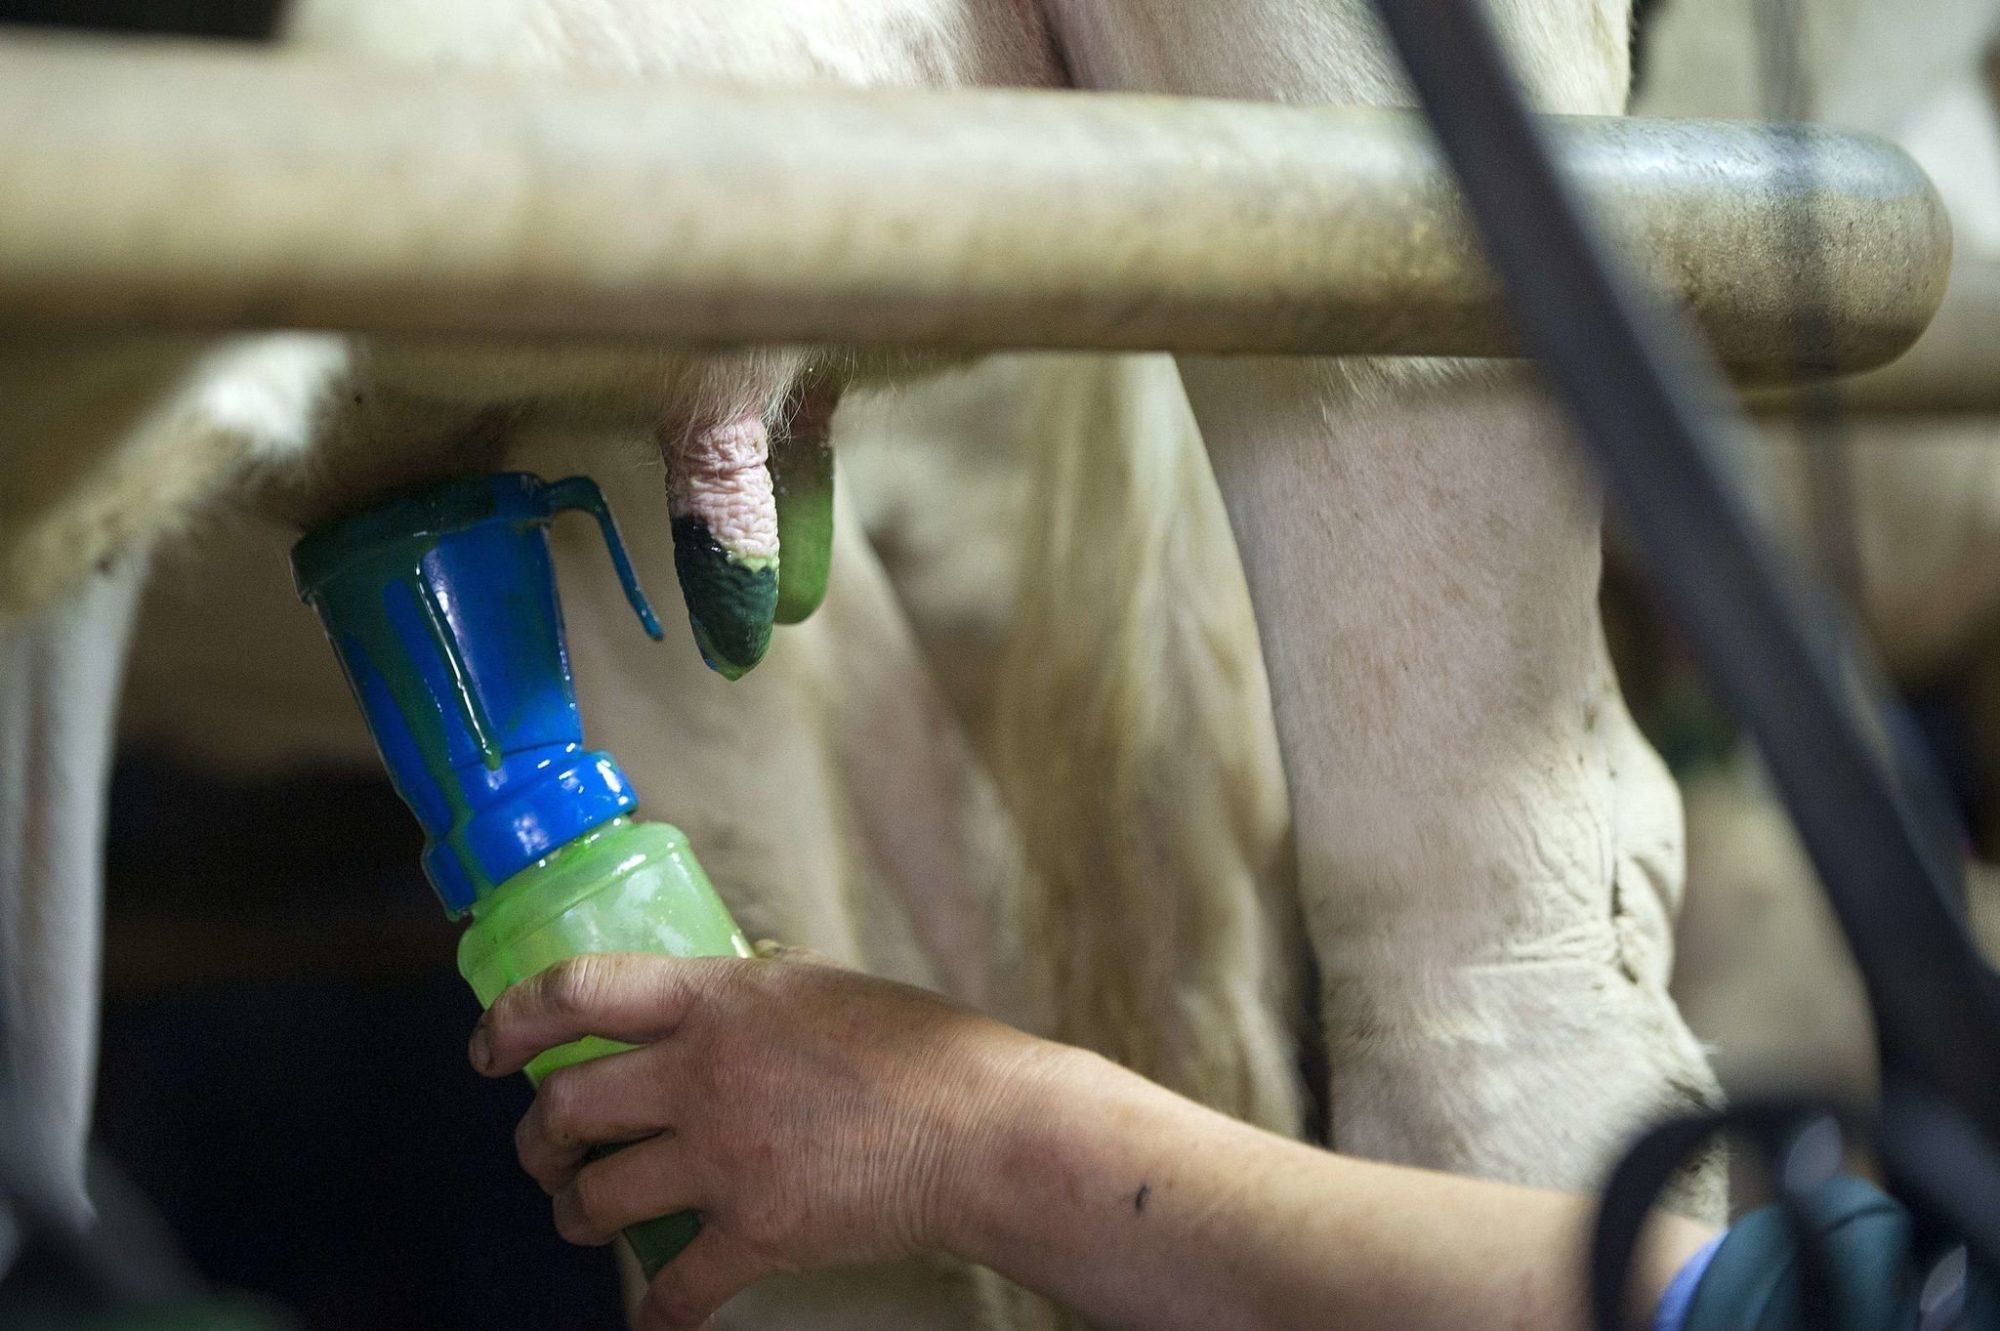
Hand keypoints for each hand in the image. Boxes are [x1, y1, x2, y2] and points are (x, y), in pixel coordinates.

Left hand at [469, 949, 1061, 1328]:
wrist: (986, 1131)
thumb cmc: (923, 1049)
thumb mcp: (823, 989)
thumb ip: (751, 996)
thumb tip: (706, 1001)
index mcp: (721, 997)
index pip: (578, 991)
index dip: (511, 1020)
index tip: (488, 1047)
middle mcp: (705, 1072)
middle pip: (566, 1106)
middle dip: (537, 1140)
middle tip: (544, 1151)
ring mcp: (725, 1156)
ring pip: (595, 1196)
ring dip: (575, 1212)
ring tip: (585, 1214)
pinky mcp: (756, 1233)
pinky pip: (672, 1288)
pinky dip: (655, 1312)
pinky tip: (654, 1317)